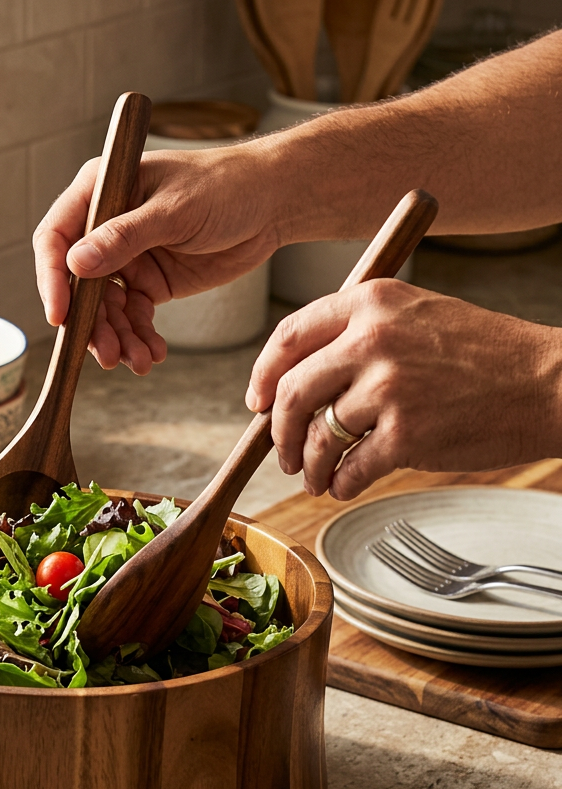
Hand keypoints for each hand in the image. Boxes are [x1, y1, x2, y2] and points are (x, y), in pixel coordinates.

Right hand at [32, 147, 280, 373]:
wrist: (272, 203)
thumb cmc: (225, 186)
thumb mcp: (174, 211)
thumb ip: (124, 237)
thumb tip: (75, 264)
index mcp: (101, 192)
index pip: (57, 237)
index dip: (52, 278)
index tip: (60, 317)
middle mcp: (105, 227)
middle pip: (79, 284)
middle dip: (92, 323)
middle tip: (108, 354)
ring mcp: (126, 258)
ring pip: (106, 308)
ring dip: (118, 338)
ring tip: (138, 361)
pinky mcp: (149, 283)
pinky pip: (134, 317)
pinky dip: (140, 338)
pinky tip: (153, 354)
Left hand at [247, 279, 561, 499]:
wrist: (548, 382)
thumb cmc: (482, 354)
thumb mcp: (416, 316)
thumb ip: (356, 336)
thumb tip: (294, 382)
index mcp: (371, 302)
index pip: (288, 337)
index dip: (262, 375)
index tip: (256, 402)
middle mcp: (373, 338)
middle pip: (291, 392)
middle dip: (278, 432)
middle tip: (283, 454)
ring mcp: (388, 386)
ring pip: (316, 436)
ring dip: (308, 466)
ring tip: (315, 477)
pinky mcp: (406, 433)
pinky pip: (349, 468)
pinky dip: (340, 485)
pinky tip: (345, 486)